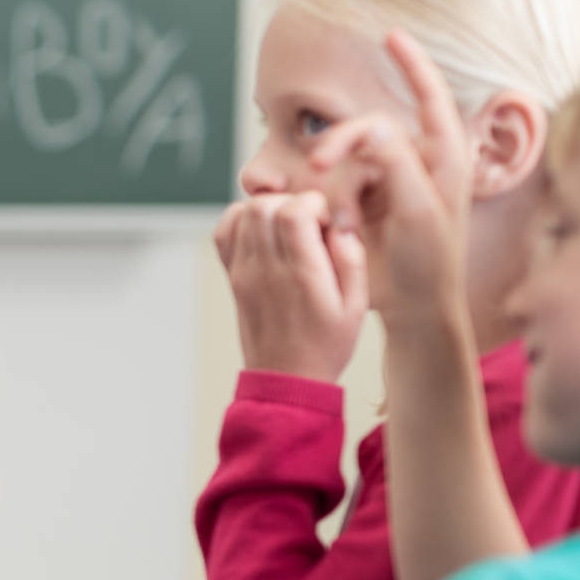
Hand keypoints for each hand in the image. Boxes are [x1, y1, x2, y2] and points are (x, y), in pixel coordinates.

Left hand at [213, 190, 367, 381]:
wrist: (286, 378)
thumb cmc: (327, 344)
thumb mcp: (356, 306)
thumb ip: (351, 259)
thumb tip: (339, 225)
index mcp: (300, 274)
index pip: (292, 210)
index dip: (313, 204)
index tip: (326, 222)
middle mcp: (265, 269)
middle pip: (262, 205)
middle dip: (291, 201)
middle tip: (309, 223)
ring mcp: (242, 273)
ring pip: (240, 214)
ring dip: (267, 209)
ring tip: (289, 228)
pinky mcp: (232, 277)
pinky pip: (224, 234)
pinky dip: (241, 222)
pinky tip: (266, 234)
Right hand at [308, 30, 475, 333]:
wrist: (415, 312)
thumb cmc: (430, 265)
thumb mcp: (418, 212)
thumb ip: (396, 162)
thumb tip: (371, 126)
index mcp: (444, 157)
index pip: (429, 96)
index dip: (411, 62)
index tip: (390, 34)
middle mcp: (417, 163)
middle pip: (369, 128)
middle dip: (340, 143)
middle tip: (317, 164)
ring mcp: (391, 183)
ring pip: (348, 159)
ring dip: (336, 186)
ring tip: (341, 222)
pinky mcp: (367, 204)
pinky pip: (337, 185)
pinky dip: (329, 201)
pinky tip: (334, 226)